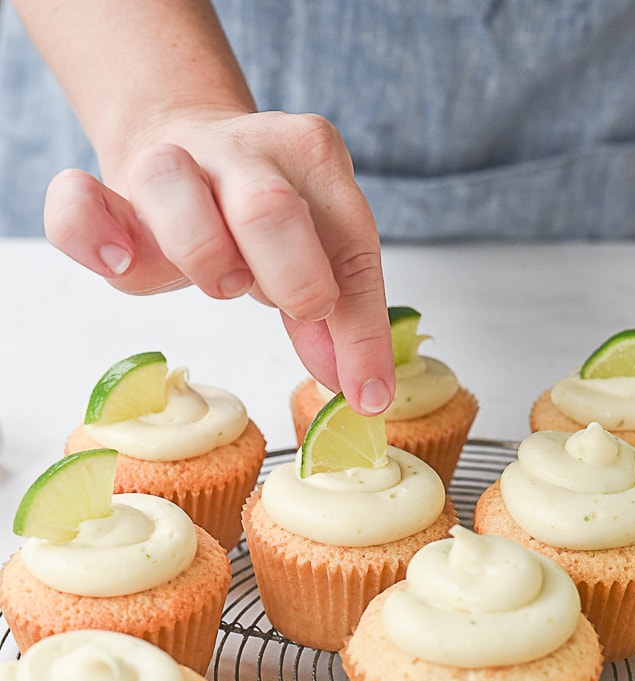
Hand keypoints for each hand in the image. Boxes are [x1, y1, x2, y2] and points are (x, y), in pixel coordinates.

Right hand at [44, 109, 394, 414]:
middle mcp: (243, 152)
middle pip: (268, 208)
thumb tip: (357, 389)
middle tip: (293, 306)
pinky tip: (119, 264)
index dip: (361, 332)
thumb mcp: (311, 258)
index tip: (365, 394)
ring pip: (169, 183)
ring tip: (223, 282)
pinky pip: (78, 203)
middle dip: (291, 276)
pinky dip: (91, 233)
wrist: (187, 141)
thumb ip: (333, 319)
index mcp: (312, 163)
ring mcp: (172, 161)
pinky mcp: (109, 187)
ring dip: (201, 251)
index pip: (350, 250)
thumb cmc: (256, 221)